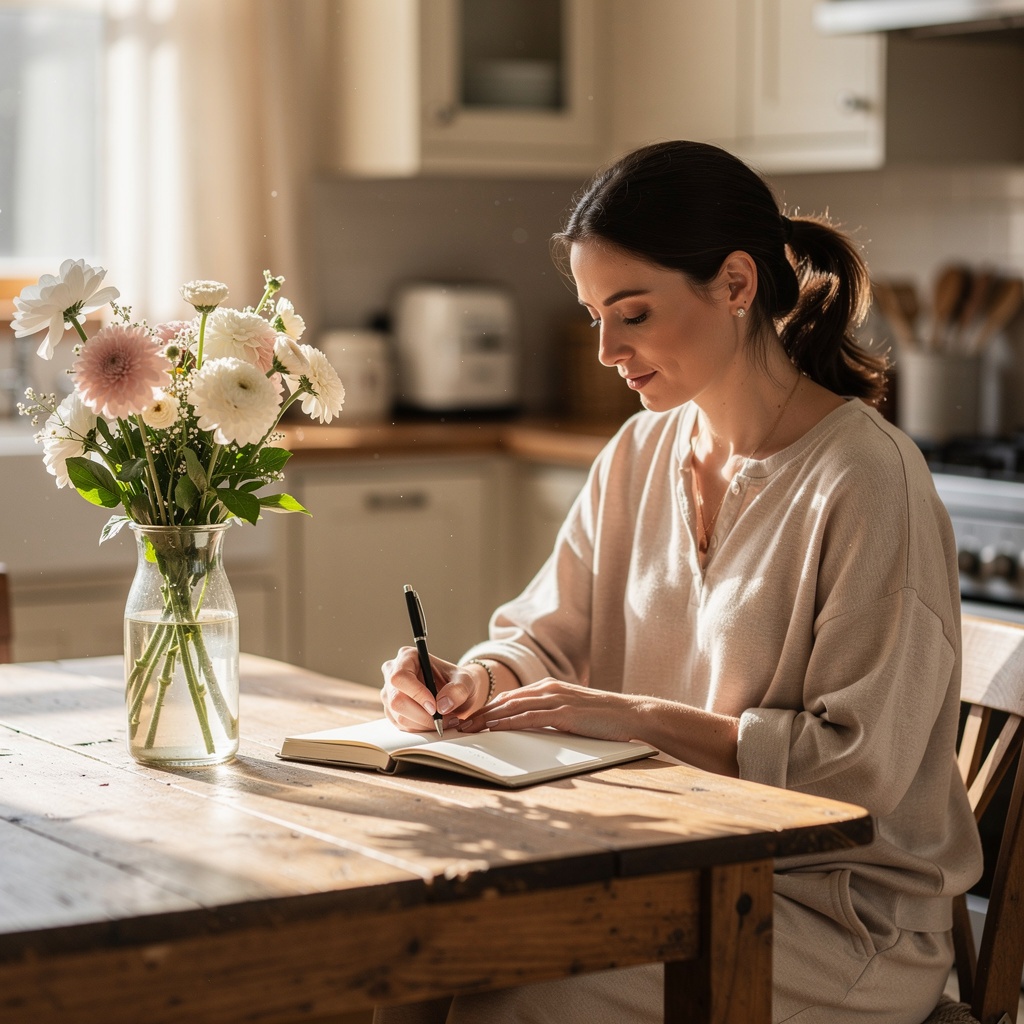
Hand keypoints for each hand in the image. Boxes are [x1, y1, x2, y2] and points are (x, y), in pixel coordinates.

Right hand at [380, 647, 489, 731]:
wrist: (455, 693)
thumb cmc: (457, 681)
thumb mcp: (465, 681)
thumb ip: (458, 690)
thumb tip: (442, 705)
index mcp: (408, 657)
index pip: (401, 677)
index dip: (416, 694)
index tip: (435, 707)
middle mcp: (392, 673)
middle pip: (397, 700)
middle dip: (423, 715)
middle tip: (445, 719)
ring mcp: (389, 693)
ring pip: (399, 716)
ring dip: (424, 724)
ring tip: (444, 721)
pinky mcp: (391, 710)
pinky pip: (401, 726)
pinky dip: (420, 729)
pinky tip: (434, 723)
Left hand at [460, 677, 640, 741]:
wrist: (630, 714)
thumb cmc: (603, 717)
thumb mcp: (570, 713)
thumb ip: (549, 715)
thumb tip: (528, 727)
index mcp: (549, 688)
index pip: (509, 698)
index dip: (486, 709)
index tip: (468, 720)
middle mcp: (548, 689)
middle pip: (504, 701)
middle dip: (479, 713)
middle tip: (458, 725)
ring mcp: (555, 699)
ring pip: (512, 707)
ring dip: (486, 719)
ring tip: (468, 729)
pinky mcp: (563, 713)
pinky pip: (528, 717)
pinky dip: (508, 722)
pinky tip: (494, 728)